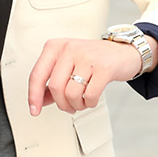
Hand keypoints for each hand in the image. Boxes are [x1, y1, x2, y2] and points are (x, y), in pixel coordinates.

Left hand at [27, 36, 157, 115]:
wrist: (124, 52)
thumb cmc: (93, 60)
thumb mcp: (68, 65)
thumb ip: (53, 82)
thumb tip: (39, 101)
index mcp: (56, 46)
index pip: (37, 74)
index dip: (33, 96)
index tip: (34, 110)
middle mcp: (70, 48)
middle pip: (55, 87)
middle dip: (62, 104)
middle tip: (69, 106)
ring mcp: (87, 57)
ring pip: (71, 94)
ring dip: (76, 105)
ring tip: (82, 101)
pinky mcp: (104, 68)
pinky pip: (89, 96)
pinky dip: (89, 103)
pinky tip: (91, 98)